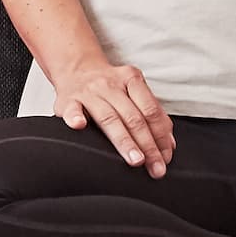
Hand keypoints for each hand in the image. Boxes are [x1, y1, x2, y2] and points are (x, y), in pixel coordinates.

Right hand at [54, 61, 176, 176]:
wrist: (76, 69)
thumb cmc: (110, 87)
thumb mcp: (133, 91)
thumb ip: (152, 114)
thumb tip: (168, 145)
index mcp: (131, 79)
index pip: (151, 111)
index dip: (161, 136)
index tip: (165, 157)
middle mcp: (110, 84)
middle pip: (133, 117)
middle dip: (148, 145)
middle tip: (155, 167)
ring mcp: (88, 92)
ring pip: (109, 118)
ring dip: (124, 140)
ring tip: (135, 160)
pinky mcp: (67, 100)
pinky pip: (71, 109)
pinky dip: (75, 117)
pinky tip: (80, 126)